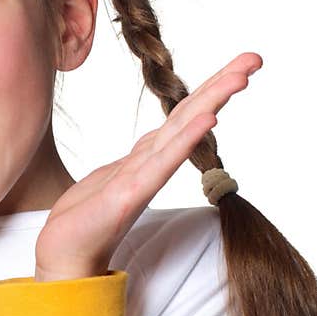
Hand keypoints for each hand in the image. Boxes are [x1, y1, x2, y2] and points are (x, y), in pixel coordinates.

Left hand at [34, 52, 261, 280]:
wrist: (61, 257)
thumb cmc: (82, 220)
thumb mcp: (111, 176)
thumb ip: (139, 157)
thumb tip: (156, 137)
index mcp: (146, 160)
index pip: (182, 116)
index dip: (209, 89)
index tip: (240, 65)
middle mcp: (150, 166)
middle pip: (190, 116)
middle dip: (221, 86)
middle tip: (255, 58)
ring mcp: (143, 180)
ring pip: (181, 132)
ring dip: (212, 102)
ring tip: (240, 77)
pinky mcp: (129, 196)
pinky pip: (162, 163)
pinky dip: (186, 140)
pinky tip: (208, 120)